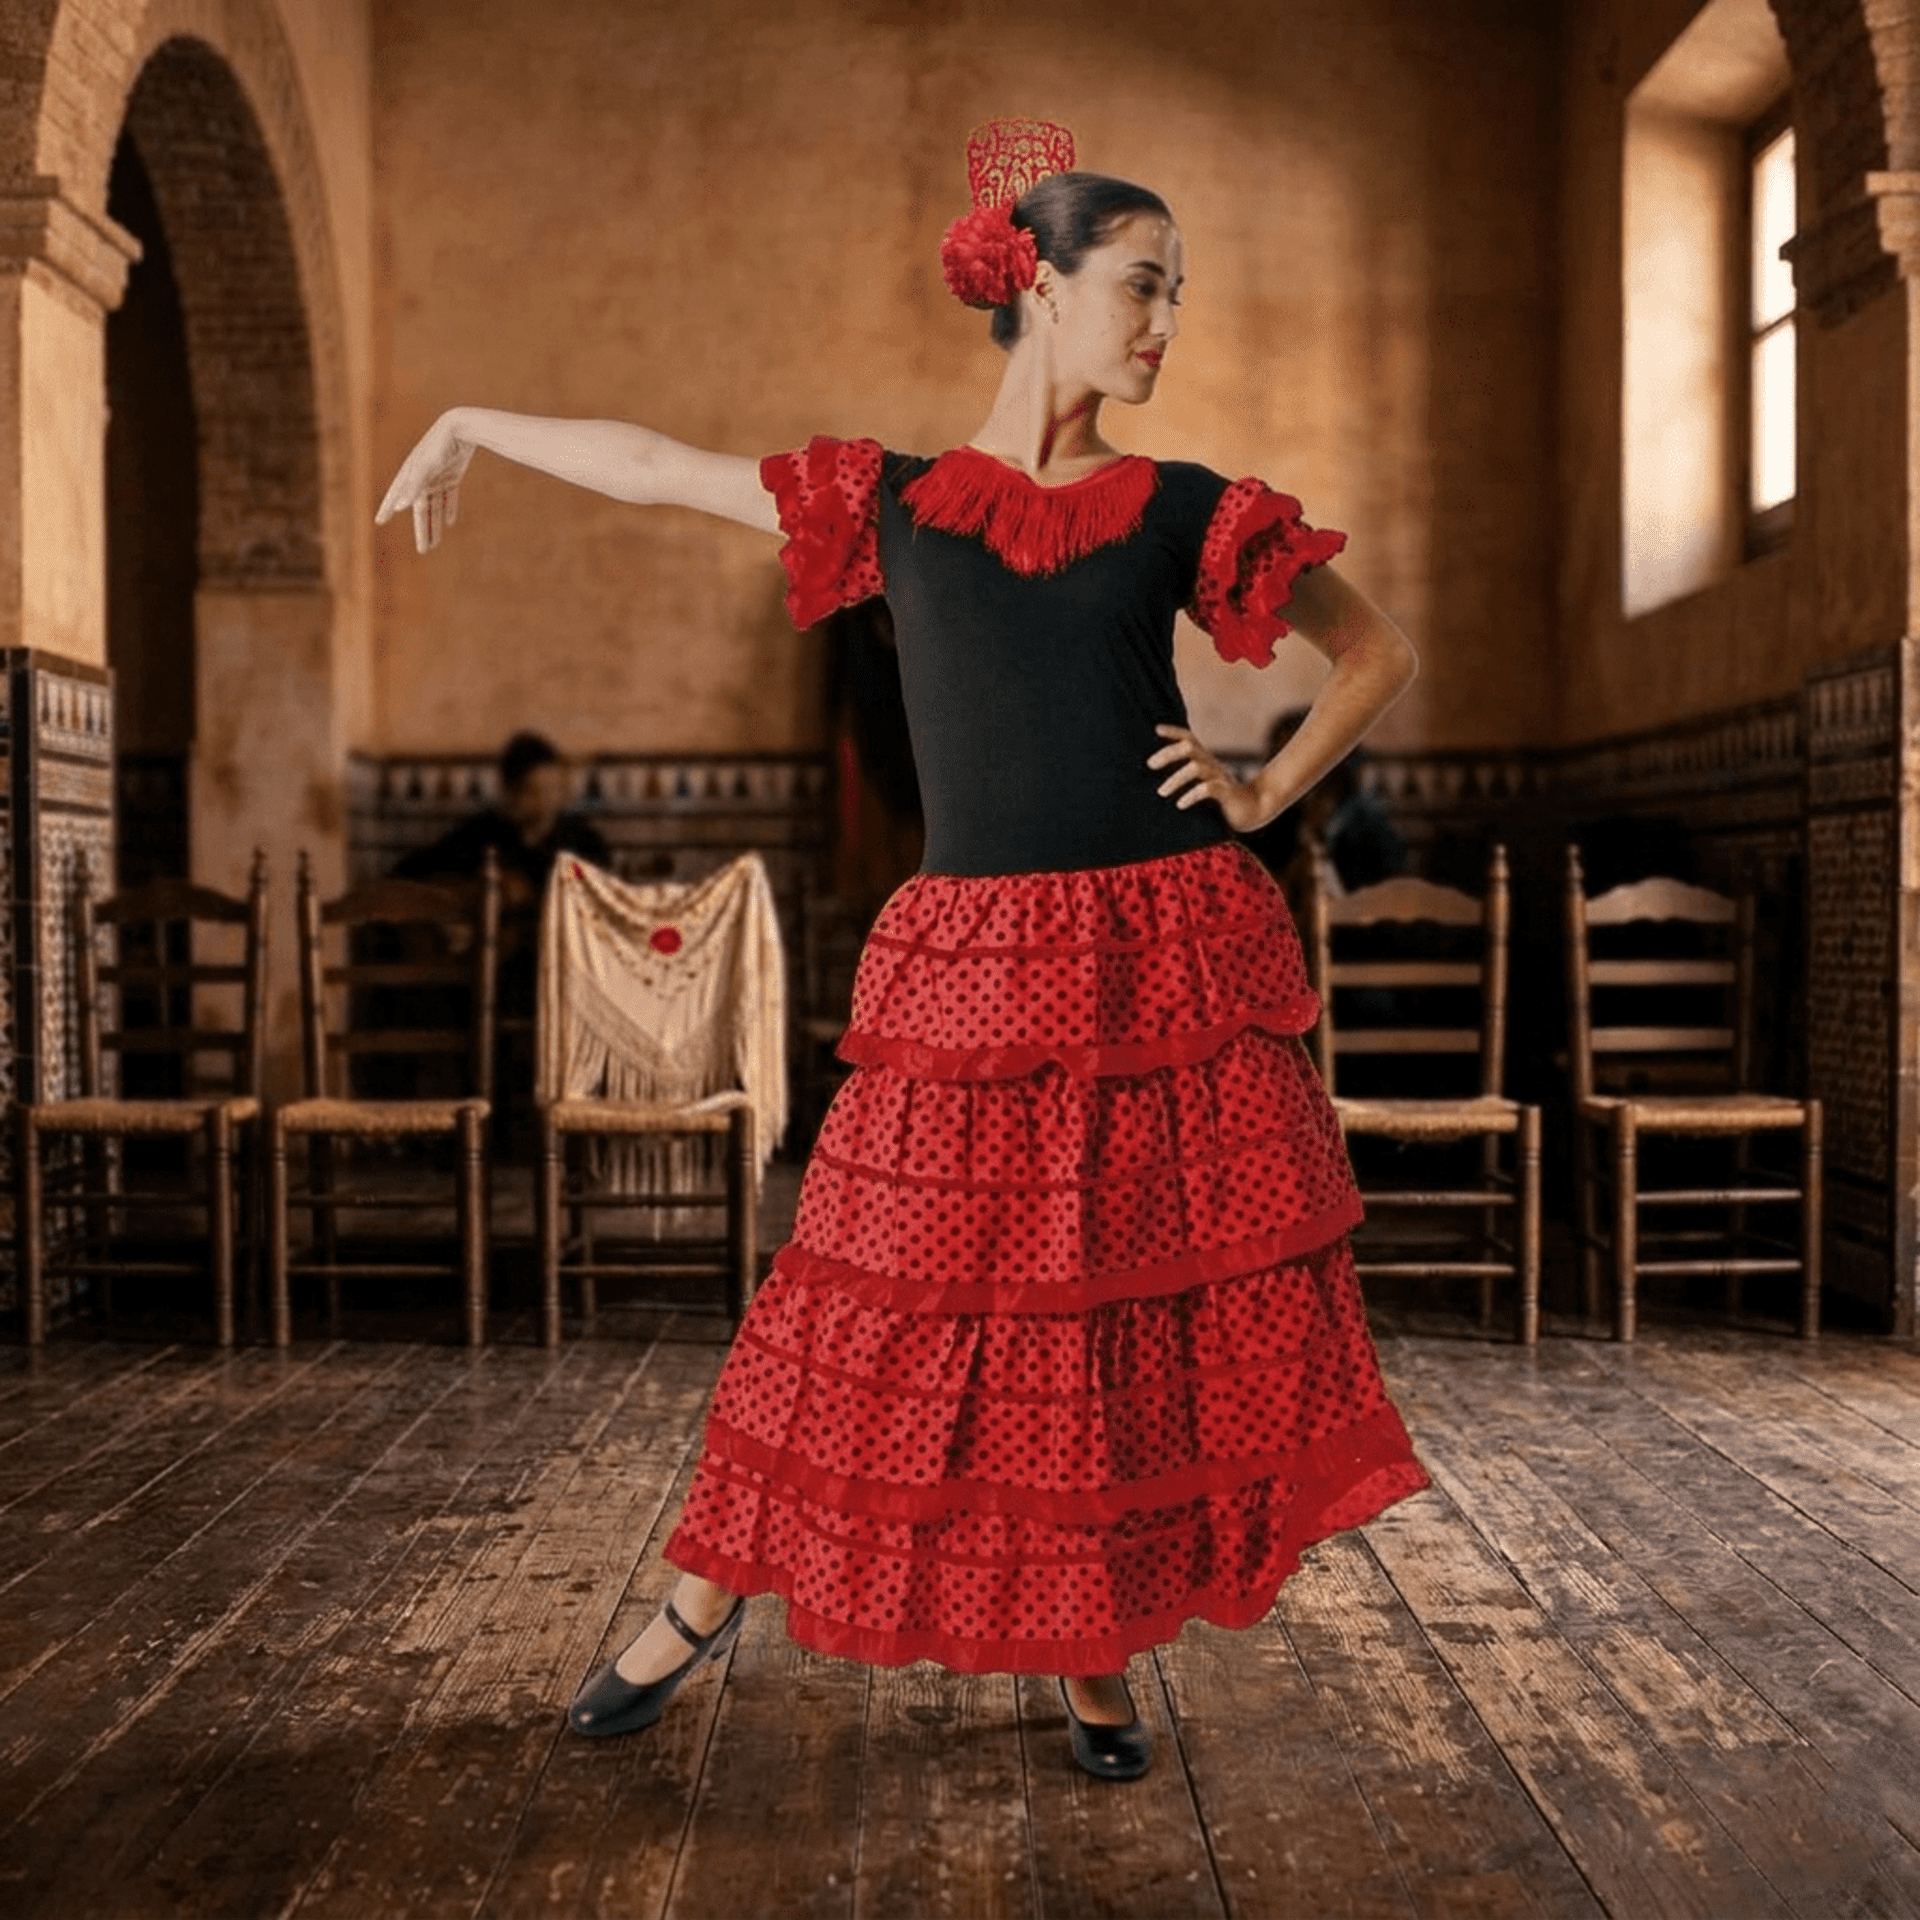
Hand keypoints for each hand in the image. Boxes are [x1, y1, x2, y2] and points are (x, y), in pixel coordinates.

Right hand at [375, 411, 474, 552]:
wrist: (460, 428)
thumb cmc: (438, 447)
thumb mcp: (424, 468)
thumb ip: (413, 487)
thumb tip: (400, 508)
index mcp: (411, 476)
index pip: (397, 498)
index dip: (388, 509)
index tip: (379, 521)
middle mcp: (421, 478)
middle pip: (421, 510)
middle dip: (423, 530)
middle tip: (423, 550)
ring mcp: (437, 477)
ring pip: (436, 506)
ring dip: (436, 524)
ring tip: (436, 543)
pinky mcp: (452, 475)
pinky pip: (450, 496)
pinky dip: (450, 508)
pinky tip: (450, 522)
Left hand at [1148, 725, 1271, 830]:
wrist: (1254, 808)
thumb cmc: (1223, 796)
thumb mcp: (1205, 780)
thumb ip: (1187, 773)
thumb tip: (1160, 770)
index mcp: (1205, 759)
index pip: (1189, 737)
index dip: (1174, 731)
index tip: (1156, 729)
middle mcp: (1212, 764)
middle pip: (1189, 747)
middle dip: (1168, 754)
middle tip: (1150, 765)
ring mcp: (1220, 777)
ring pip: (1195, 768)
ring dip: (1175, 779)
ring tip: (1162, 792)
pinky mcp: (1226, 793)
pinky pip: (1207, 789)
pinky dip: (1191, 795)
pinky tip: (1180, 804)